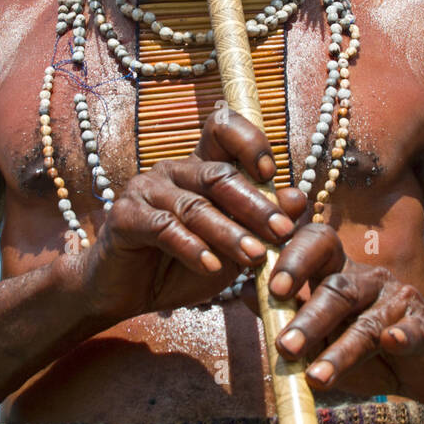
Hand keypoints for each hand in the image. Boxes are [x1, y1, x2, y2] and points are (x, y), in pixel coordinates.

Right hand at [80, 105, 306, 321]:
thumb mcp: (229, 250)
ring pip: (196, 206)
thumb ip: (258, 225)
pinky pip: (164, 227)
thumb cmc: (180, 266)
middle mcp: (173, 170)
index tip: (272, 172)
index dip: (249, 142)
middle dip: (255, 204)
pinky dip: (192, 248)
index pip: (222, 131)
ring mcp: (146, 189)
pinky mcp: (125, 215)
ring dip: (229, 233)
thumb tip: (298, 198)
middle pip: (218, 174)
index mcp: (198, 169)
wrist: (125, 293)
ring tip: (255, 257)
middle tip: (281, 231)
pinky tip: (212, 266)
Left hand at [265, 227, 423, 406]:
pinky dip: (402, 336)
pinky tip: (392, 343)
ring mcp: (400, 301)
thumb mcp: (324, 332)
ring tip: (316, 377)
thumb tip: (243, 292)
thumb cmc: (366, 345)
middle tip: (284, 345)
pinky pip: (413, 330)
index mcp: (341, 271)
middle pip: (337, 288)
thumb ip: (288, 313)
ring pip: (367, 323)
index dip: (295, 259)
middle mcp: (370, 278)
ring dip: (340, 350)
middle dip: (309, 318)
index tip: (272, 287)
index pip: (318, 244)